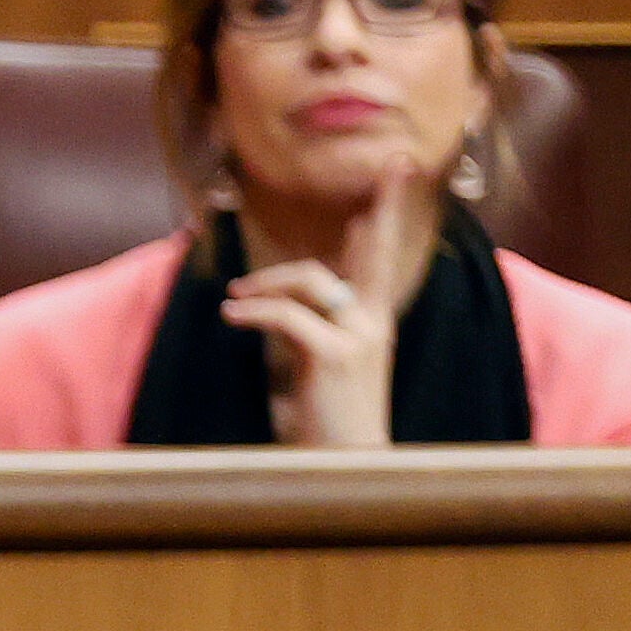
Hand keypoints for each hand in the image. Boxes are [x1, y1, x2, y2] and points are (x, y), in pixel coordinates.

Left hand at [222, 153, 431, 446]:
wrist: (346, 470)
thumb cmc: (327, 423)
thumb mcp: (320, 366)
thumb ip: (312, 328)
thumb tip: (286, 299)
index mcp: (373, 323)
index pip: (381, 259)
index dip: (386, 215)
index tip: (398, 170)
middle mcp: (374, 323)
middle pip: (377, 251)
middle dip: (384, 205)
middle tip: (393, 160)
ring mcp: (359, 336)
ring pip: (312, 280)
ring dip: (267, 283)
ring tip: (236, 297)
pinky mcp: (334, 355)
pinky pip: (288, 315)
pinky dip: (255, 311)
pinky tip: (232, 315)